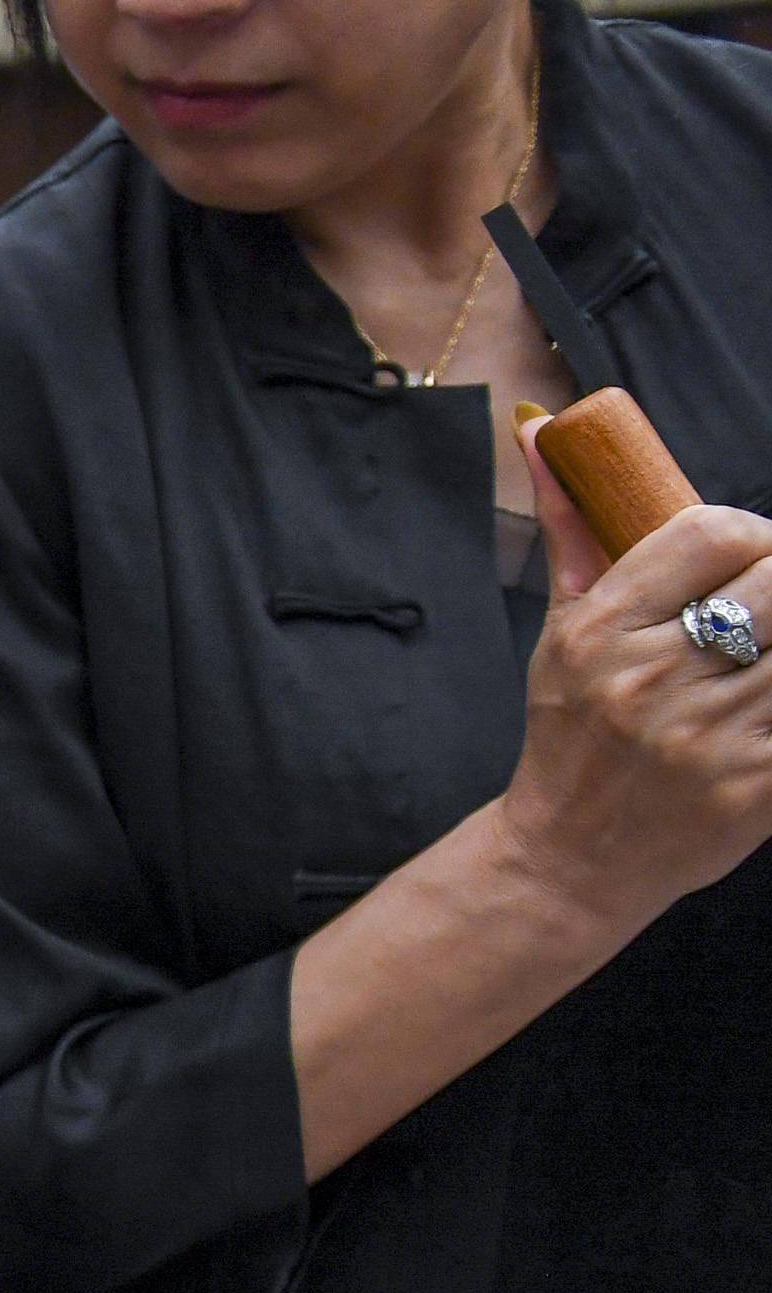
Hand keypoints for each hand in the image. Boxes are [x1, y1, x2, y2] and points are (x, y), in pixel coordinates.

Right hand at [494, 431, 771, 930]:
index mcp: (600, 633)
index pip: (713, 531)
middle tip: (765, 602)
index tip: (745, 558)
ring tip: (757, 653)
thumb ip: (573, 532)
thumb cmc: (570, 736)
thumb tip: (542, 433)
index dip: (749, 533)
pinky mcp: (759, 786)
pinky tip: (763, 698)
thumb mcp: (560, 633)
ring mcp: (710, 736)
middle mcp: (652, 680)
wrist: (571, 859)